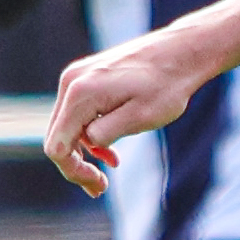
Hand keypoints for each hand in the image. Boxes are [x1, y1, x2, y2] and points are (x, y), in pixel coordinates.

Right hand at [45, 30, 210, 196]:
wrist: (182, 52)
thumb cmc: (167, 86)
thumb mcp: (140, 118)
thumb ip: (106, 134)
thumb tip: (87, 144)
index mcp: (80, 94)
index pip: (57, 147)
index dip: (73, 172)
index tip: (99, 186)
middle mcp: (71, 82)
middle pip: (58, 137)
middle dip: (77, 165)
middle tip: (100, 188)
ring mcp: (77, 76)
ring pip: (67, 125)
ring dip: (85, 148)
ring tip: (112, 163)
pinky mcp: (87, 76)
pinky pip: (78, 112)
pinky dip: (90, 131)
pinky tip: (110, 146)